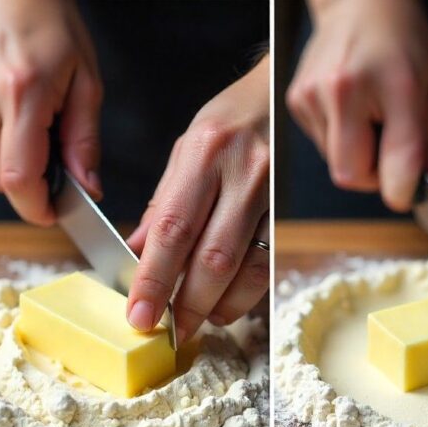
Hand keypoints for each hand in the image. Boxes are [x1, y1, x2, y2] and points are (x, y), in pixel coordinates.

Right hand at [0, 0, 101, 224]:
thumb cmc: (54, 30)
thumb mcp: (88, 83)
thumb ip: (85, 140)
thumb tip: (88, 187)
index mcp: (22, 94)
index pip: (19, 177)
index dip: (37, 206)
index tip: (57, 212)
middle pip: (0, 179)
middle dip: (31, 188)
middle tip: (59, 171)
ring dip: (14, 164)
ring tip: (38, 131)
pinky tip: (15, 119)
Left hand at [125, 55, 269, 341]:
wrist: (284, 94)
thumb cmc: (231, 119)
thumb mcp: (187, 149)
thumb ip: (165, 203)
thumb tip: (137, 253)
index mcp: (204, 154)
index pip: (173, 229)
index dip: (154, 278)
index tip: (139, 313)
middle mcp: (243, 174)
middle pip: (213, 258)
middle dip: (188, 304)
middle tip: (168, 332)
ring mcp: (273, 194)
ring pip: (248, 267)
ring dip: (221, 305)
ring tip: (200, 323)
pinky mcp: (290, 210)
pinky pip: (269, 261)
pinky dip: (247, 292)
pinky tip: (229, 304)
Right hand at [286, 0, 427, 210]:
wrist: (360, 3)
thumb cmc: (403, 42)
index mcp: (392, 86)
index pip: (395, 166)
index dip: (404, 191)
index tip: (410, 192)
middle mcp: (343, 91)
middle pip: (351, 177)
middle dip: (375, 176)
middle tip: (390, 150)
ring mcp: (312, 96)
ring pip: (336, 165)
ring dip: (358, 157)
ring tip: (371, 119)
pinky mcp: (295, 101)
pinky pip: (322, 146)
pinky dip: (341, 141)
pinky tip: (352, 112)